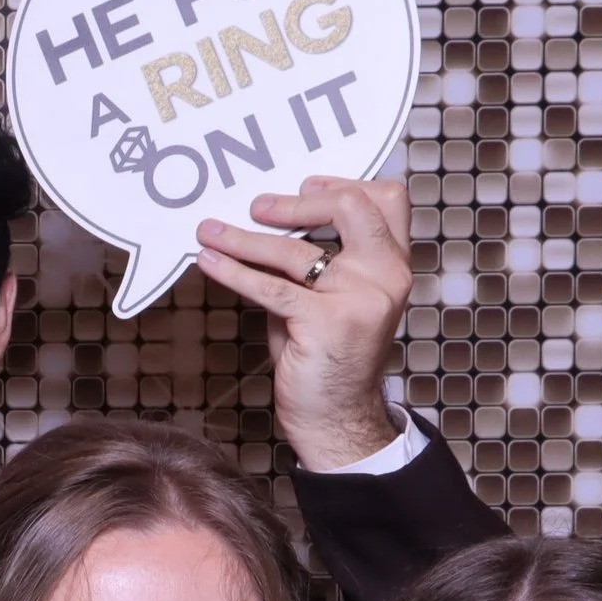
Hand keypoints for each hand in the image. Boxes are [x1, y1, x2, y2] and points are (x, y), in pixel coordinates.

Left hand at [194, 175, 411, 471]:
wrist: (334, 416)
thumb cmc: (323, 356)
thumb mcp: (321, 297)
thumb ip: (308, 262)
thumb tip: (263, 223)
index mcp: (393, 263)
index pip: (384, 199)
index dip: (341, 184)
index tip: (303, 185)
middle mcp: (386, 275)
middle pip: (352, 207)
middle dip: (298, 201)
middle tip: (255, 206)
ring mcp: (361, 297)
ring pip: (295, 249)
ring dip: (243, 238)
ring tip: (208, 231)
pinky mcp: (327, 322)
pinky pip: (270, 287)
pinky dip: (233, 271)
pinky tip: (208, 262)